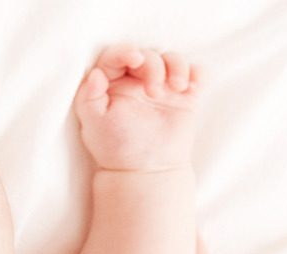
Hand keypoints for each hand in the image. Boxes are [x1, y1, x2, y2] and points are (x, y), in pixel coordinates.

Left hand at [74, 45, 202, 171]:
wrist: (146, 170)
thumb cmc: (116, 148)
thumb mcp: (94, 124)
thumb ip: (88, 97)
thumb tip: (96, 73)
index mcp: (111, 84)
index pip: (116, 57)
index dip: (125, 51)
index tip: (135, 59)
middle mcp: (136, 80)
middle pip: (148, 55)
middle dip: (154, 66)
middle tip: (155, 92)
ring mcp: (162, 85)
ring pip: (173, 58)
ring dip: (178, 66)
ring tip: (177, 87)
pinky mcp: (183, 94)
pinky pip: (196, 72)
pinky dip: (197, 73)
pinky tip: (193, 86)